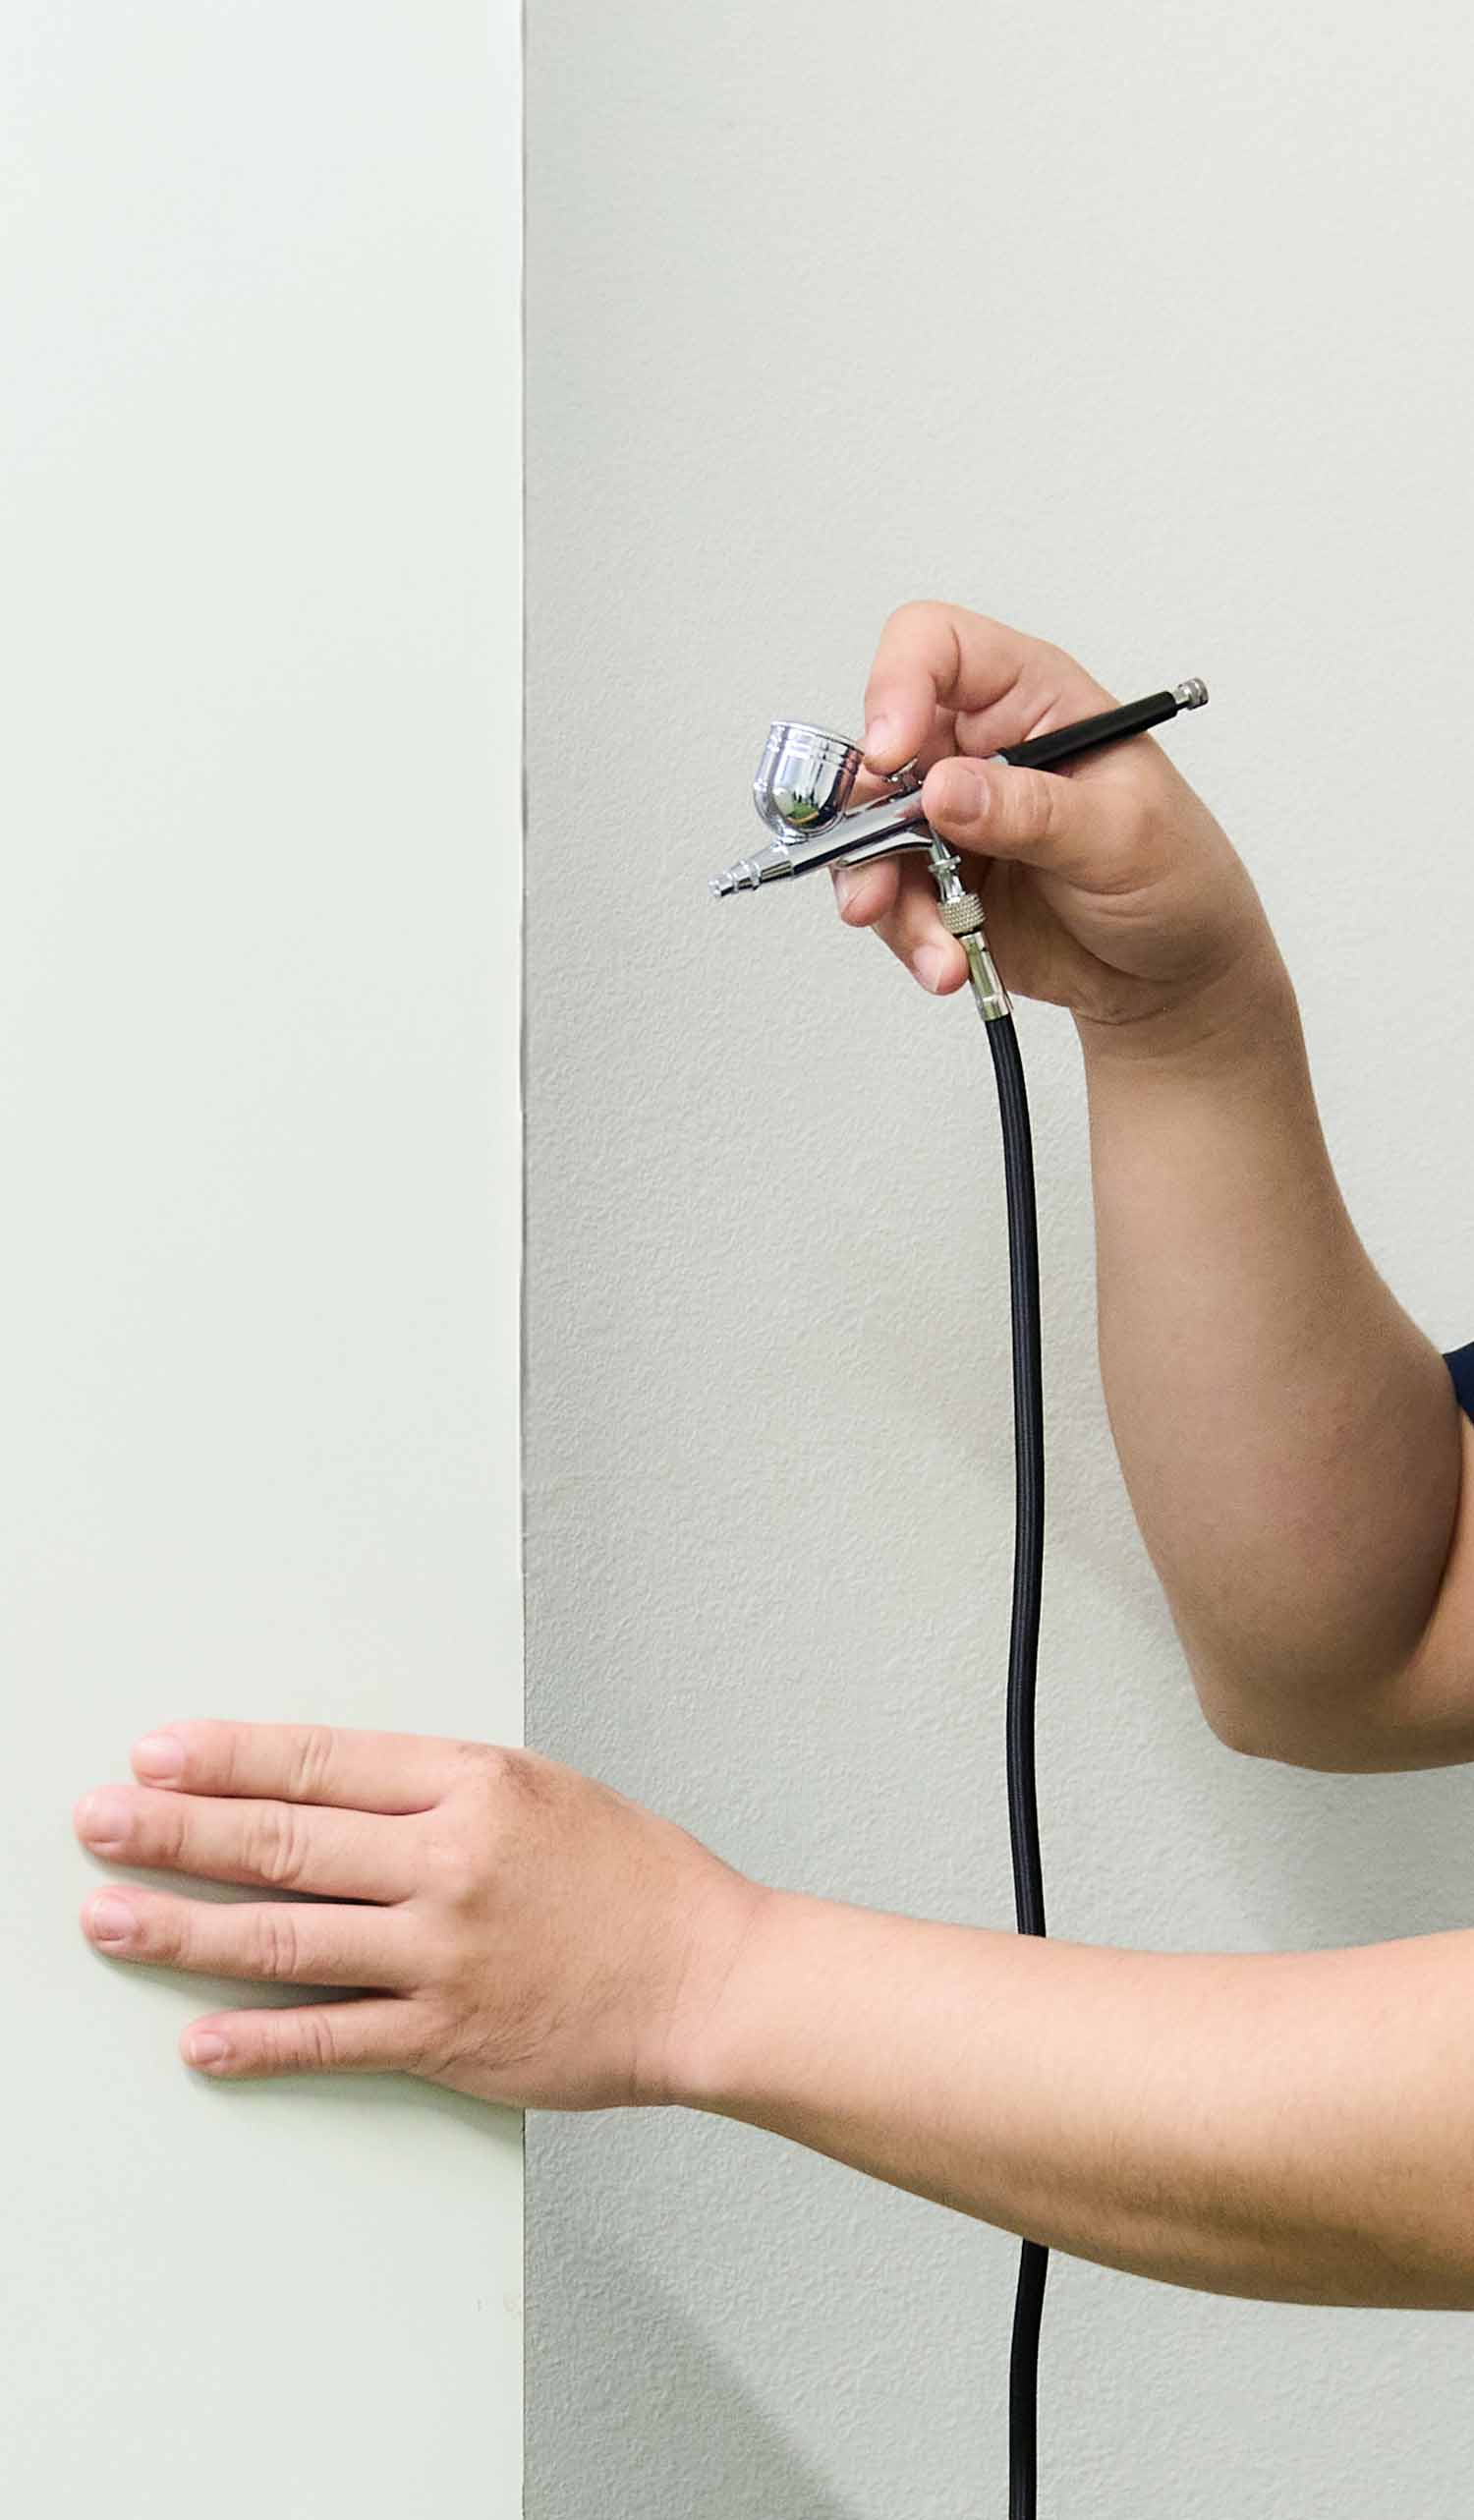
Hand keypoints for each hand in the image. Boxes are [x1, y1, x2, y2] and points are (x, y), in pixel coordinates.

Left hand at [73, 1721, 762, 2107]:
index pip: (319, 1761)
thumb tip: (316, 1791)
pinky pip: (331, 2037)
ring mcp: (444, 1955)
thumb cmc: (634, 1879)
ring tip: (110, 1920)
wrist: (710, 1977)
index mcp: (473, 1784)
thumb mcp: (540, 1788)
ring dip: (183, 1929)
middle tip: (99, 1822)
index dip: (225, 1757)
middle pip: (282, 1841)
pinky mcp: (448, 2037)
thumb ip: (433, 1790)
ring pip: (284, 1939)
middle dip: (173, 1830)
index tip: (155, 1754)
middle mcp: (450, 1863)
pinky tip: (199, 2039)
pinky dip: (257, 2041)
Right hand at [835, 601, 1277, 1035]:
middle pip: (877, 751)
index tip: (893, 755)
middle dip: (866, 820)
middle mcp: (978, 750)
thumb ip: (1033, 811)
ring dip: (883, 895)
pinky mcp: (937, 885)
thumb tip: (947, 790)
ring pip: (866, 837)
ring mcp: (951, 821)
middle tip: (879, 878)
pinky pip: (888, 901)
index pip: (935, 647)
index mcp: (1029, 700)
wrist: (1176, 975)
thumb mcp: (1122, 836)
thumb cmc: (1177, 876)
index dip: (897, 684)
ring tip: (937, 947)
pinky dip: (907, 937)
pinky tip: (948, 963)